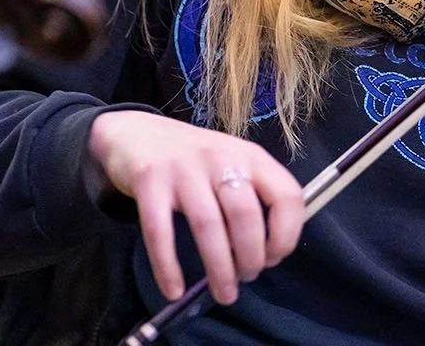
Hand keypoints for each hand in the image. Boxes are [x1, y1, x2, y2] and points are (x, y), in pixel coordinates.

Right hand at [87, 110, 304, 304]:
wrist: (137, 131)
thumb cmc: (193, 158)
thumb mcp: (233, 163)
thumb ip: (253, 194)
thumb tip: (268, 251)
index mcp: (251, 156)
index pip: (287, 195)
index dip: (287, 234)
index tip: (274, 258)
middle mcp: (222, 157)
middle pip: (247, 215)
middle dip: (251, 257)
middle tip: (245, 278)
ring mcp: (185, 168)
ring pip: (208, 225)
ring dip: (219, 268)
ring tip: (223, 293)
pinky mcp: (150, 180)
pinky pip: (160, 231)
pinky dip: (168, 267)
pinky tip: (174, 289)